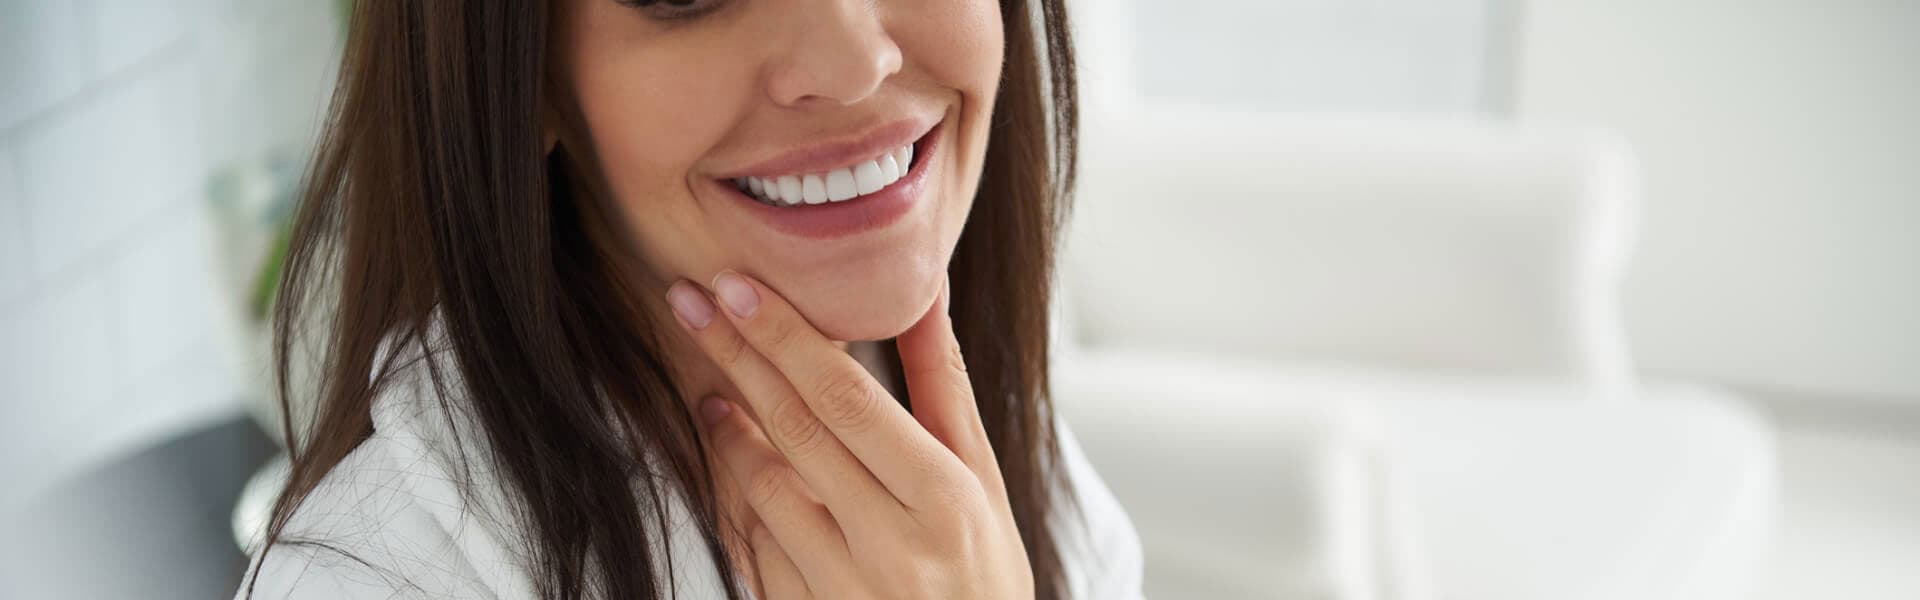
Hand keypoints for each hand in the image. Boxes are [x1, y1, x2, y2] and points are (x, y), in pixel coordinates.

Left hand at [664, 271, 1032, 599]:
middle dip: (736, 356)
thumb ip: (945, 389)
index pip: (848, 398)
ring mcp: (843, 591)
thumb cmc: (983, 575)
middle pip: (796, 430)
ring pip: (761, 491)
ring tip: (713, 394)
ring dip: (727, 433)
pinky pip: (754, 550)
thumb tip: (925, 294)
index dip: (786, 338)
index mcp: (945, 499)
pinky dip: (738, 501)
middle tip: (691, 302)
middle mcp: (892, 546)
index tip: (740, 287)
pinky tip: (733, 469)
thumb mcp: (984, 483)